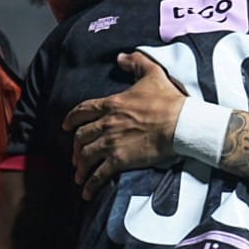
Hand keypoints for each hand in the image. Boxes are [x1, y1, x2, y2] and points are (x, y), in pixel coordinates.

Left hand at [63, 52, 187, 199]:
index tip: (66, 127)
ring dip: (80, 167)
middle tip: (76, 155)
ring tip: (79, 176)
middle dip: (76, 147)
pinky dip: (90, 184)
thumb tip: (122, 56)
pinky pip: (98, 175)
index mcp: (111, 104)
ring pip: (86, 156)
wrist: (181, 124)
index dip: (71, 119)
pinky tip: (87, 192)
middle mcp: (105, 124)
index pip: (82, 111)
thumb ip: (136, 62)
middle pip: (81, 137)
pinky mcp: (120, 160)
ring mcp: (111, 143)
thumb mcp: (152, 74)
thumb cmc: (168, 100)